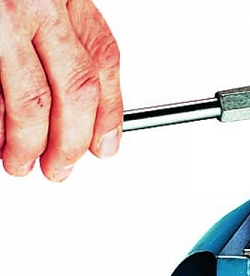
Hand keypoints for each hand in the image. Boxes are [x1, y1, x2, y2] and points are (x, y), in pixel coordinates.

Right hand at [0, 0, 121, 180]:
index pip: (103, 62)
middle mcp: (35, 0)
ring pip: (31, 100)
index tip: (105, 145)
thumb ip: (57, 34)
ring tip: (22, 162)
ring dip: (30, 143)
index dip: (109, 114)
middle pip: (76, 89)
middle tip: (62, 167)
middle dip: (71, 140)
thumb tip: (77, 100)